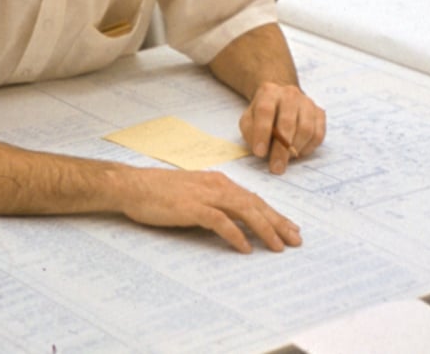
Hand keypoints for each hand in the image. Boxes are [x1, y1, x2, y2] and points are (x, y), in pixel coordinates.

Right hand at [118, 167, 301, 252]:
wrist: (134, 185)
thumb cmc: (160, 191)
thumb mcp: (193, 193)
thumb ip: (213, 202)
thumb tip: (232, 220)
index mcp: (219, 182)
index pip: (253, 199)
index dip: (274, 214)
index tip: (289, 227)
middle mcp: (217, 186)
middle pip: (255, 204)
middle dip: (278, 222)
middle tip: (296, 239)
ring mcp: (205, 196)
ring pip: (244, 211)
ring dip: (264, 229)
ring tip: (278, 246)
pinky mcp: (192, 208)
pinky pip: (220, 222)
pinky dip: (235, 235)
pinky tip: (245, 248)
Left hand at [239, 82, 325, 174]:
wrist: (281, 98)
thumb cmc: (263, 114)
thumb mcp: (248, 119)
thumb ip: (250, 132)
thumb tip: (263, 150)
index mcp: (269, 93)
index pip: (265, 111)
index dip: (262, 133)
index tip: (259, 153)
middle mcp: (290, 95)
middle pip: (287, 122)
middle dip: (281, 149)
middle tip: (276, 167)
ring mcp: (307, 103)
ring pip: (306, 129)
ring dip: (295, 149)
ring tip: (286, 160)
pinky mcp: (319, 113)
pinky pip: (318, 134)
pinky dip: (309, 148)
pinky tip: (298, 152)